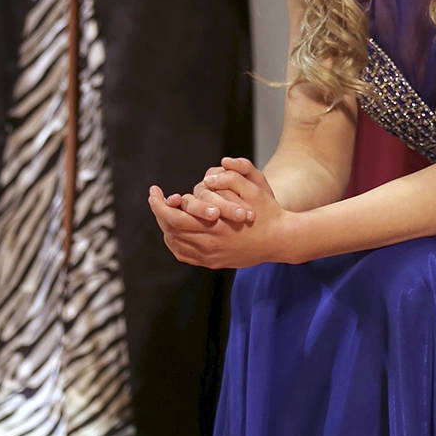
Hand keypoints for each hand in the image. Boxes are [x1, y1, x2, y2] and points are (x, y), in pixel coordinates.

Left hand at [148, 157, 297, 268]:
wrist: (280, 240)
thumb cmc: (268, 211)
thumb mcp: (255, 188)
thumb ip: (233, 177)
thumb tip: (212, 173)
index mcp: (214, 225)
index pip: (173, 216)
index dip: (158, 203)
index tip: (154, 189)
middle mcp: (208, 244)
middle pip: (169, 229)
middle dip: (158, 211)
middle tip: (154, 197)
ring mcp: (209, 256)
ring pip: (174, 243)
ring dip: (165, 225)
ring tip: (164, 210)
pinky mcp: (212, 263)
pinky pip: (184, 255)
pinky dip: (174, 242)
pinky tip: (174, 230)